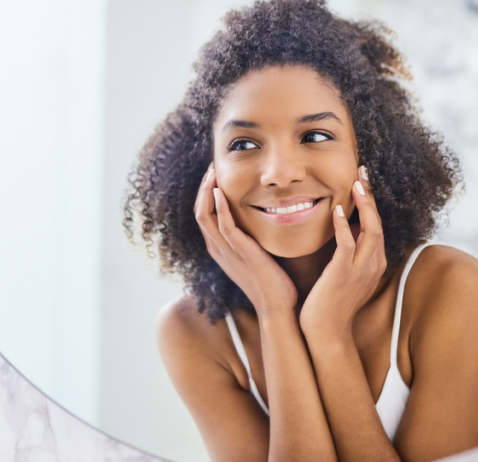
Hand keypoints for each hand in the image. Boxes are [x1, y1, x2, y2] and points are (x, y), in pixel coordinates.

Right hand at [194, 164, 296, 316]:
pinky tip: (222, 191)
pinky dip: (219, 207)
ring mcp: (226, 252)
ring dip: (208, 192)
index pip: (204, 216)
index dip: (206, 195)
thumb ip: (253, 240)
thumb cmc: (273, 283)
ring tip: (213, 173)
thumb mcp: (257, 257)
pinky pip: (223, 226)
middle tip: (212, 168)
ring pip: (205, 216)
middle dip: (203, 188)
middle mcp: (218, 250)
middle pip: (199, 212)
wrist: (278, 308)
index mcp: (220, 250)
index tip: (215, 176)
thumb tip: (262, 221)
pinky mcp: (240, 252)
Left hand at [299, 166, 386, 340]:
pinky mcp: (344, 274)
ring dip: (364, 204)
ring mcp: (361, 270)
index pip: (376, 225)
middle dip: (371, 195)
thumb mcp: (344, 274)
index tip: (362, 180)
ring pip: (370, 230)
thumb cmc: (330, 304)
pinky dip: (345, 226)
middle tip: (362, 171)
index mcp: (374, 263)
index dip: (371, 202)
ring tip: (356, 182)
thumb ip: (347, 254)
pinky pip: (348, 245)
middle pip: (378, 222)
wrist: (326, 333)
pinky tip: (339, 210)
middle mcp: (373, 264)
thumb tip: (343, 231)